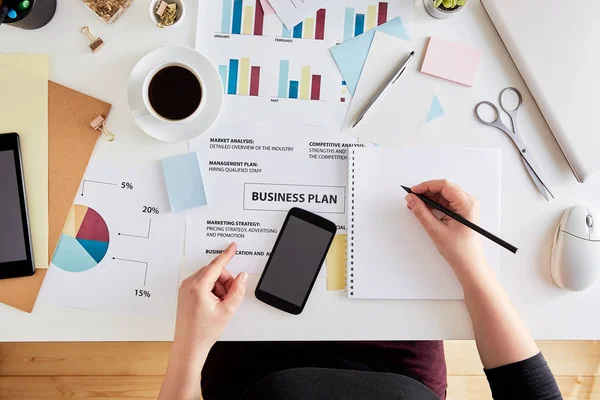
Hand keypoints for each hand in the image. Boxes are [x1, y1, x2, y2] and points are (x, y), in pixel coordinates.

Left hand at [172, 243, 247, 361]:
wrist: (189, 346)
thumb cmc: (203, 332)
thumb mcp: (227, 310)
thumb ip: (237, 290)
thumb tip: (242, 276)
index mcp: (198, 287)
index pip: (216, 265)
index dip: (227, 255)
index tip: (233, 246)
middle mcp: (189, 285)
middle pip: (214, 271)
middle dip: (225, 281)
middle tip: (229, 297)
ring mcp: (185, 289)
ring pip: (209, 277)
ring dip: (219, 287)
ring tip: (220, 304)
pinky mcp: (185, 293)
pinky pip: (203, 283)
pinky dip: (212, 290)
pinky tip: (213, 304)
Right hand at [405, 180, 485, 270]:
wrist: (469, 263)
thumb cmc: (460, 250)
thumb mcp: (436, 229)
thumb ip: (421, 212)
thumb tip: (412, 199)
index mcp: (466, 204)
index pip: (444, 186)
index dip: (426, 186)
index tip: (413, 191)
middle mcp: (468, 202)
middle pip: (444, 188)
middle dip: (426, 192)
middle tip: (412, 198)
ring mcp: (466, 206)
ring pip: (444, 195)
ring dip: (429, 198)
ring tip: (416, 205)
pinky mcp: (462, 211)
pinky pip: (446, 202)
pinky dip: (434, 204)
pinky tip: (424, 209)